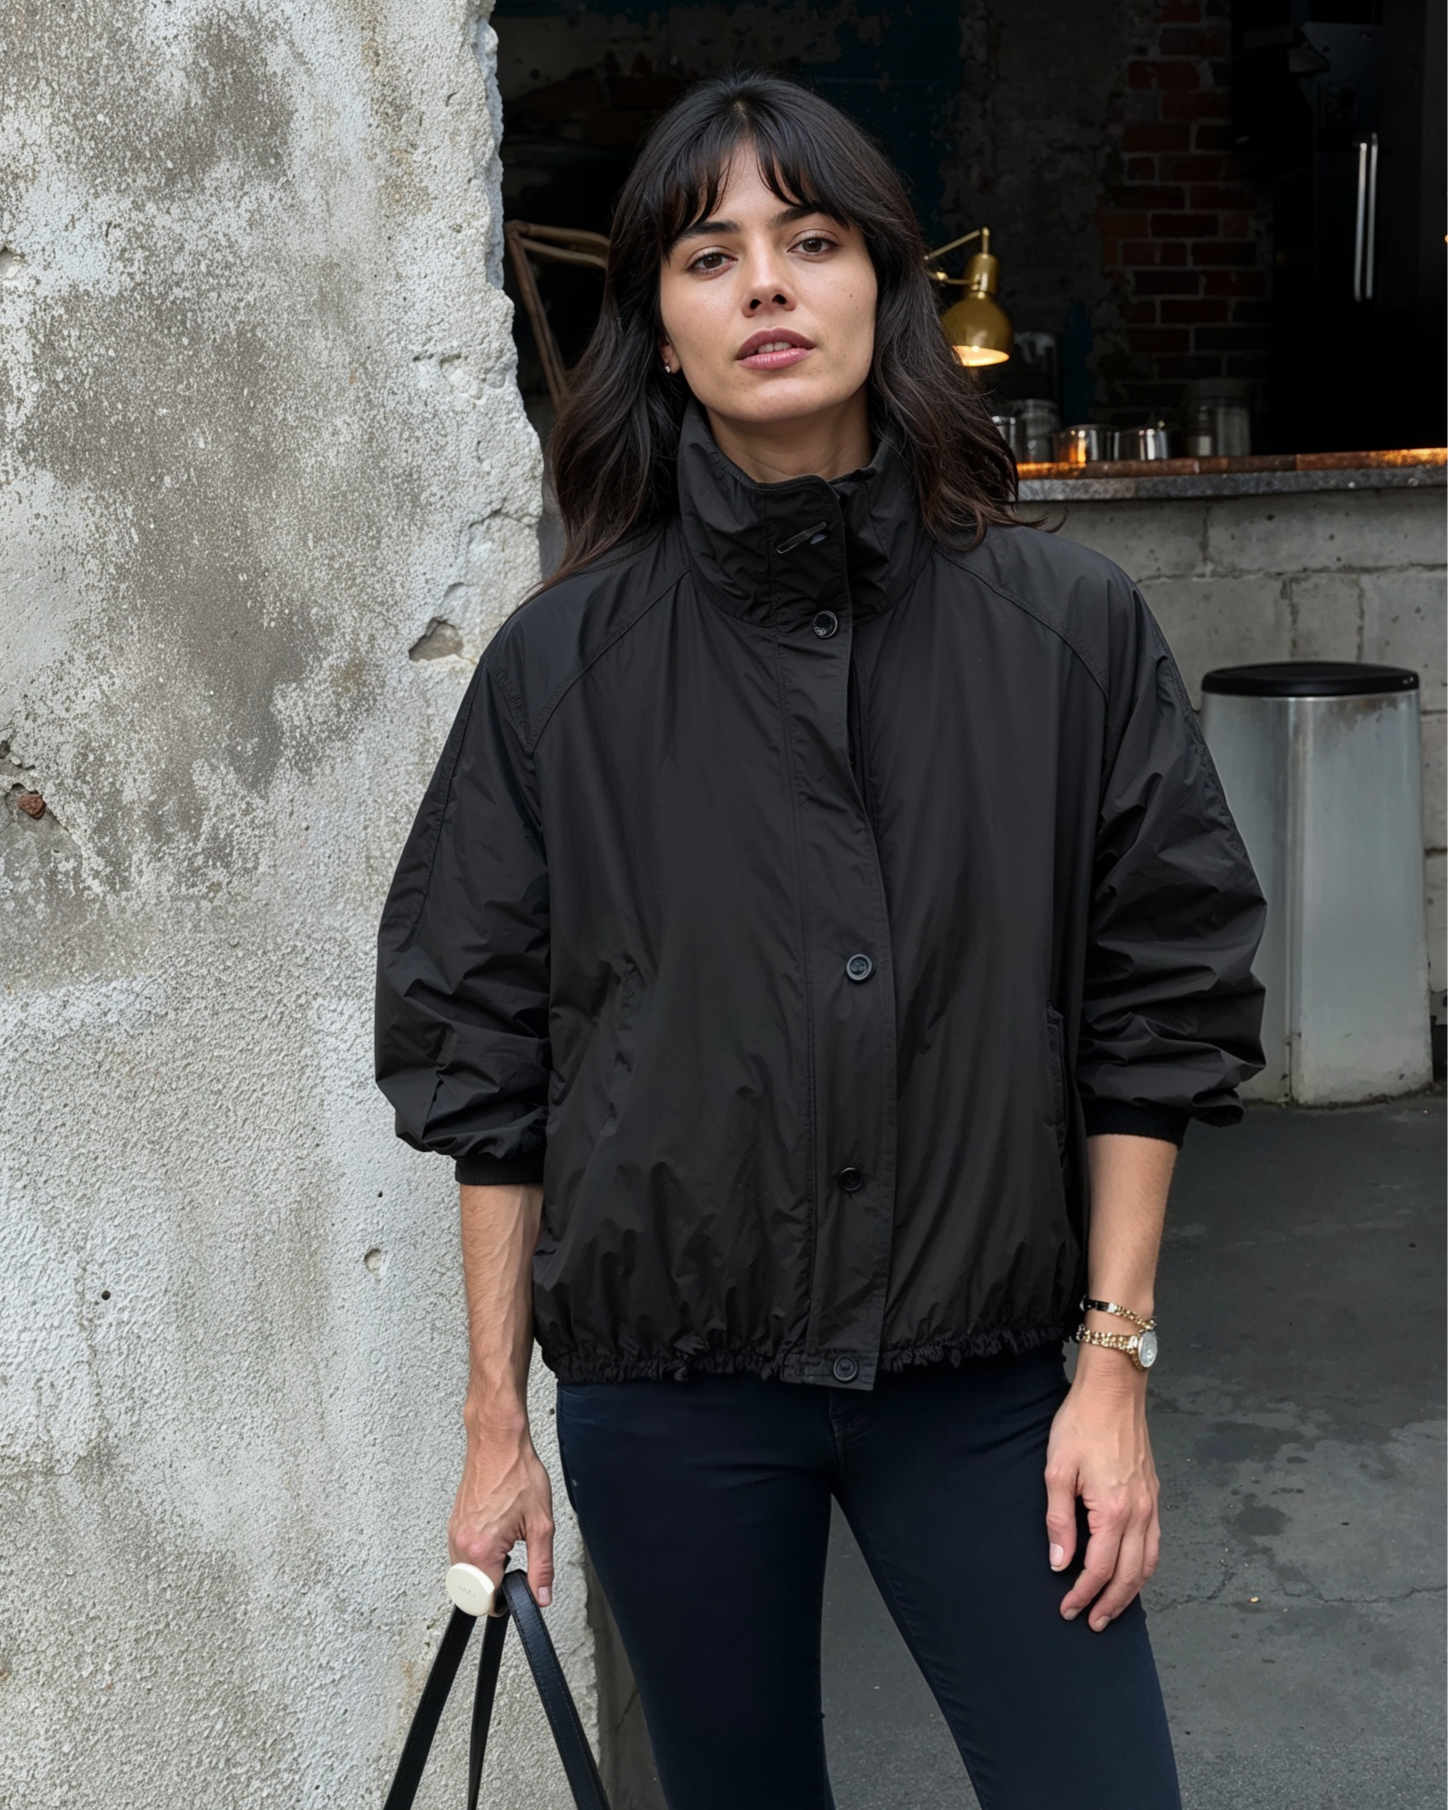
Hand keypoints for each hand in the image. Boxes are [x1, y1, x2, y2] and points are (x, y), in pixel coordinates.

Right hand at [450, 1400, 555, 1608]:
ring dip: (484, 1571)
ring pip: (463, 1574)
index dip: (505, 1601)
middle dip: (493, 1586)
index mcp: (481, 1548)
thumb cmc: (518, 1473)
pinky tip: (494, 1537)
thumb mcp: (541, 1524)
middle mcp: (461, 1543)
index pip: (485, 1600)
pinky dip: (476, 1555)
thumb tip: (541, 1595)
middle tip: (514, 1567)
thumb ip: (542, 1565)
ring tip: (506, 1548)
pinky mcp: (453, 1524)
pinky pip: (459, 1554)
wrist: (498, 1442)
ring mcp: (454, 1533)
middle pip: (471, 1591)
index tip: (517, 1589)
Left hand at [1044, 1348, 1159, 1631]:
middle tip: (1090, 1622)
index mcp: (1113, 1511)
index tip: (1066, 1609)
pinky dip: (1145, 1567)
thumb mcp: (1057, 1470)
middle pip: (1128, 1576)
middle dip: (1110, 1604)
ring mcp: (1151, 1504)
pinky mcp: (1154, 1494)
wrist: (1113, 1391)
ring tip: (1111, 1608)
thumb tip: (1059, 1562)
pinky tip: (1132, 1572)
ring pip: (1148, 1564)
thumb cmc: (1080, 1424)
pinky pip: (1155, 1543)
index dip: (1081, 1594)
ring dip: (1131, 1592)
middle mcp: (1139, 1513)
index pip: (1098, 1569)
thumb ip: (1059, 1520)